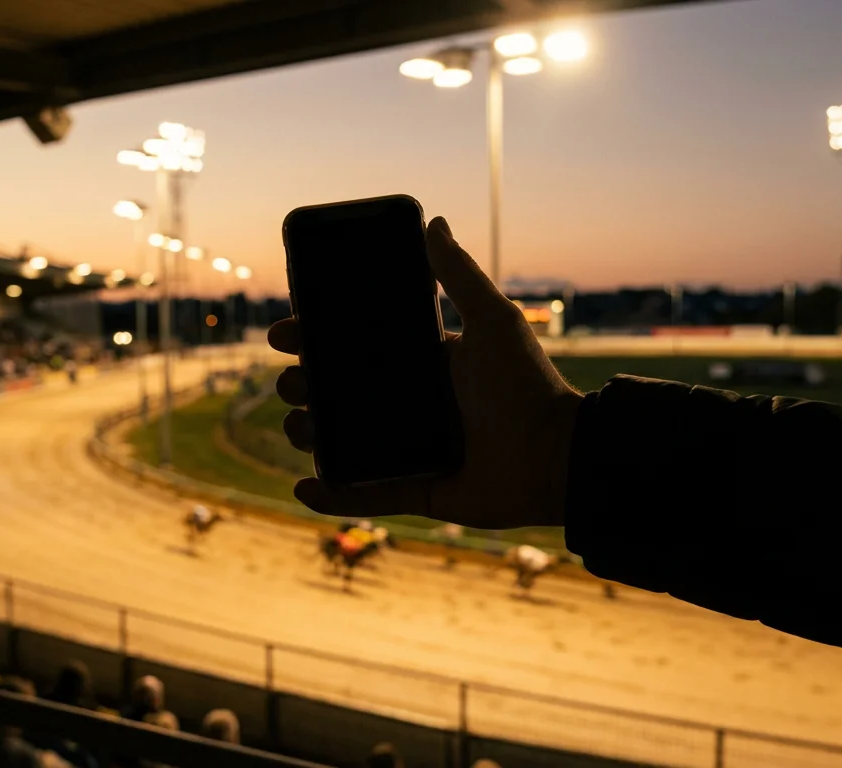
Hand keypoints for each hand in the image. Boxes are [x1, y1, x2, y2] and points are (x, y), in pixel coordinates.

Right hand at [268, 216, 582, 529]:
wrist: (556, 457)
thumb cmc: (529, 385)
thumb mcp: (493, 322)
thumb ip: (459, 275)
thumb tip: (434, 221)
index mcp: (423, 364)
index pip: (356, 348)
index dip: (315, 340)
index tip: (285, 333)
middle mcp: (411, 405)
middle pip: (339, 394)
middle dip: (304, 387)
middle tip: (292, 383)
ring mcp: (410, 449)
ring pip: (342, 442)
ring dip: (310, 436)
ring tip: (298, 427)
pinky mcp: (416, 490)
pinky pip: (364, 494)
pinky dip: (331, 494)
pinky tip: (305, 485)